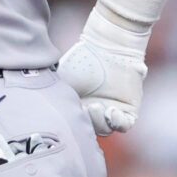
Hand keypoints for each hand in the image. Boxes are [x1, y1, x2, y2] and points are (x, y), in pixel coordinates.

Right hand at [56, 5, 149, 135]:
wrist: (106, 46)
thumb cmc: (80, 61)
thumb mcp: (61, 83)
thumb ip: (56, 100)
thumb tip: (48, 116)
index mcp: (79, 109)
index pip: (76, 127)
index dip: (73, 124)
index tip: (70, 112)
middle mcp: (95, 113)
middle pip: (90, 130)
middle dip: (86, 122)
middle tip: (84, 107)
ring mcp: (111, 112)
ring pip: (106, 129)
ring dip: (100, 123)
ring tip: (96, 107)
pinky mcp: (128, 108)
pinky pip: (124, 124)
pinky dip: (117, 122)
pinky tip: (111, 111)